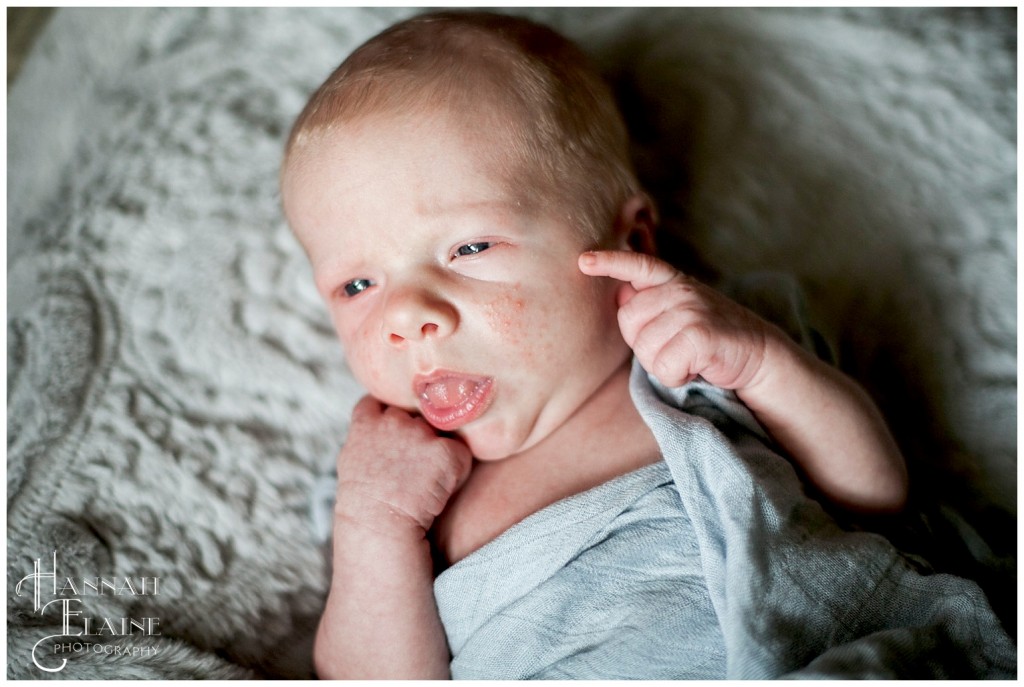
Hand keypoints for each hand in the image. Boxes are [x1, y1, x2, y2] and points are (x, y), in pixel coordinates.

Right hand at [335, 396, 472, 538]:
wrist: (380, 527)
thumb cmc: (364, 503)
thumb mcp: (352, 459)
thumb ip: (368, 433)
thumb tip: (381, 421)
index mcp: (366, 422)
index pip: (382, 400)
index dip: (390, 416)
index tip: (392, 438)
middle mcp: (394, 420)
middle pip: (415, 415)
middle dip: (417, 434)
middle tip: (411, 467)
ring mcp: (421, 434)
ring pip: (440, 432)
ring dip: (438, 450)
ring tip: (424, 479)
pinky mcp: (447, 451)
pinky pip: (461, 453)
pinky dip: (457, 469)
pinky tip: (440, 488)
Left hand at [579, 250, 776, 390]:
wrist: (758, 355)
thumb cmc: (711, 338)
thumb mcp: (679, 314)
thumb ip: (651, 304)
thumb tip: (620, 292)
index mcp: (674, 281)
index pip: (639, 265)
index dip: (611, 261)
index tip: (584, 260)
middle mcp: (682, 290)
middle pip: (628, 320)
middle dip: (644, 344)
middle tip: (674, 348)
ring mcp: (692, 309)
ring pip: (645, 348)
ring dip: (663, 364)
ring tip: (688, 358)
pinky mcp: (700, 335)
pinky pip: (664, 366)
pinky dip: (676, 377)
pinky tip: (695, 369)